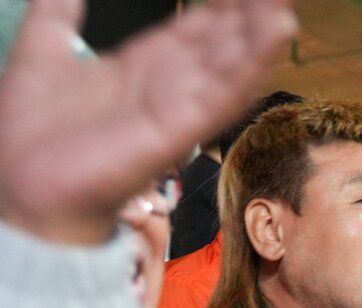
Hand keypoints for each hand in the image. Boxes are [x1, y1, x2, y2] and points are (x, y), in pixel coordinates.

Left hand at [0, 0, 296, 243]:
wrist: (23, 183)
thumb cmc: (30, 132)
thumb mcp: (44, 47)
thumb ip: (59, 9)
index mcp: (140, 67)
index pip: (193, 30)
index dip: (220, 8)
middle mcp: (166, 86)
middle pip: (219, 45)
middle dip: (247, 18)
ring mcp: (176, 108)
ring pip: (228, 67)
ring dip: (259, 40)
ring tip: (282, 12)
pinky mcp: (178, 129)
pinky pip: (221, 97)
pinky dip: (249, 68)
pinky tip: (270, 41)